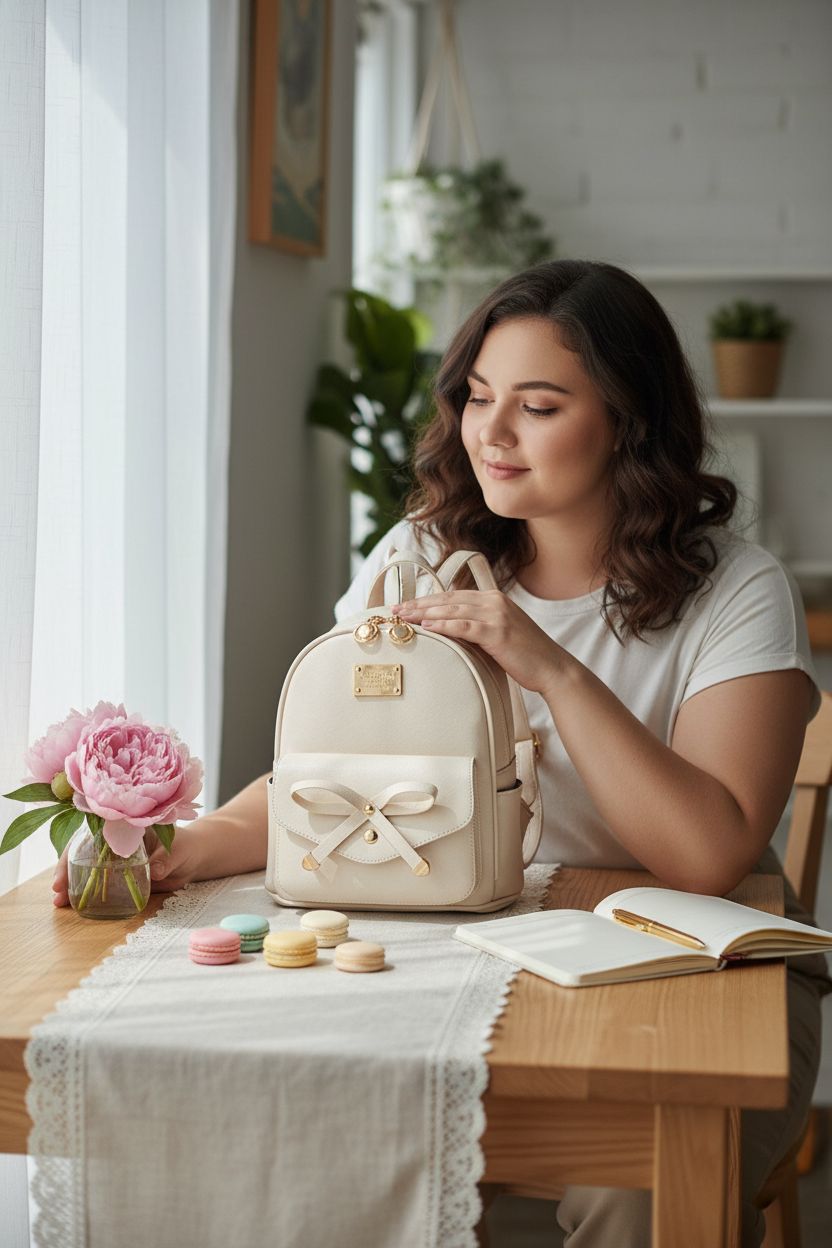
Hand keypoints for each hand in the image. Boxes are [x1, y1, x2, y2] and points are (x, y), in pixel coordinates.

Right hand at [51, 820, 209, 907]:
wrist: (194, 859)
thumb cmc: (187, 846)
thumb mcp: (178, 851)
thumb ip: (165, 860)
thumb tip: (154, 871)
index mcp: (125, 824)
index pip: (93, 830)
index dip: (77, 846)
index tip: (67, 866)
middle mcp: (114, 839)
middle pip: (82, 849)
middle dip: (66, 867)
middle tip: (57, 890)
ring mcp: (114, 857)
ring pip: (85, 866)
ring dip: (70, 883)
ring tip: (59, 902)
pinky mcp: (118, 875)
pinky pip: (96, 882)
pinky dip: (84, 892)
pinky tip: (72, 905)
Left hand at [394, 590, 566, 694]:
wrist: (552, 668)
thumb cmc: (525, 656)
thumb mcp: (499, 635)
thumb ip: (477, 628)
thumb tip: (449, 633)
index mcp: (494, 599)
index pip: (453, 596)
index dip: (427, 599)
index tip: (406, 606)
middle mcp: (494, 601)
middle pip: (448, 600)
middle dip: (419, 604)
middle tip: (395, 610)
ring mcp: (497, 615)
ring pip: (452, 610)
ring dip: (424, 613)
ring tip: (403, 618)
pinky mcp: (497, 632)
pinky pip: (464, 626)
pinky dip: (443, 625)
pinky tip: (427, 627)